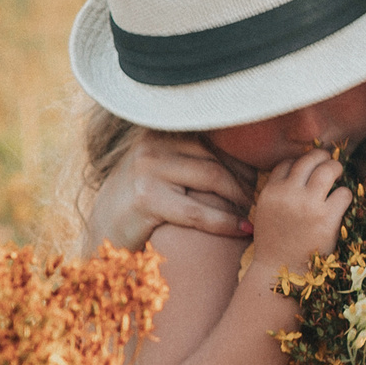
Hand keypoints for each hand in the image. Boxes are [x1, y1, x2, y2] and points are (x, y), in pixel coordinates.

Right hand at [83, 134, 255, 251]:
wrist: (103, 233)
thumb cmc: (141, 204)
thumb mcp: (160, 170)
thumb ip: (189, 158)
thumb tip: (241, 157)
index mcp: (159, 131)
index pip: (213, 140)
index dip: (242, 162)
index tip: (260, 181)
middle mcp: (152, 143)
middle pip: (216, 158)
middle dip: (245, 183)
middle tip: (262, 202)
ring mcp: (146, 169)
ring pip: (212, 179)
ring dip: (240, 200)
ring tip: (255, 214)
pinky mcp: (146, 199)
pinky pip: (197, 211)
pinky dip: (225, 222)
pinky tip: (243, 230)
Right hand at [245, 150, 351, 276]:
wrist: (279, 274)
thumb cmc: (274, 246)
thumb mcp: (265, 214)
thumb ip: (277, 194)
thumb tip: (297, 177)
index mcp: (270, 192)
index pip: (287, 164)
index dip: (299, 163)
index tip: (308, 170)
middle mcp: (288, 194)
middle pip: (310, 160)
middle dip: (322, 158)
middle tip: (329, 163)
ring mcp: (308, 205)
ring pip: (328, 169)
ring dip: (336, 169)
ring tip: (338, 175)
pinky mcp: (327, 219)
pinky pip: (344, 193)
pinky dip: (345, 195)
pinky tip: (341, 204)